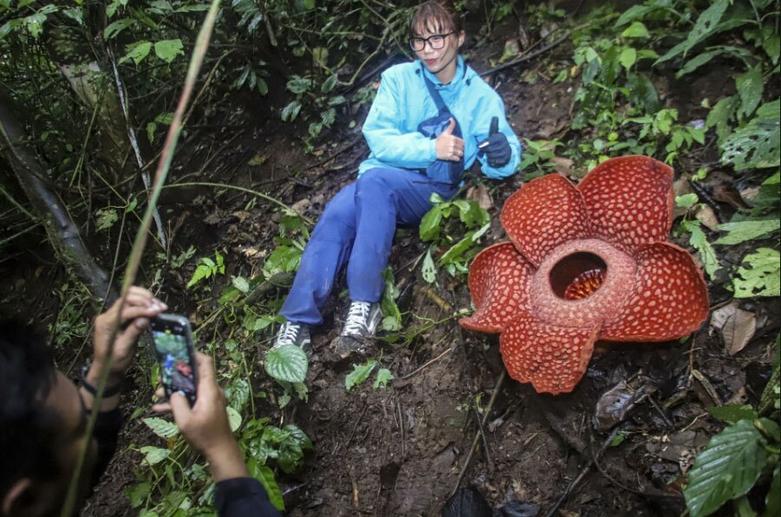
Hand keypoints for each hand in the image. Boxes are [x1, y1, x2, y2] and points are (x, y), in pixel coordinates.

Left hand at [91, 287, 166, 382]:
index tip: (157, 312)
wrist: (106, 368)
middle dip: (144, 300)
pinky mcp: (119, 316)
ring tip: (159, 306)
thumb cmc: (113, 361)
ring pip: (129, 298)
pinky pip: (131, 304)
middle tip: (160, 307)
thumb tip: (146, 318)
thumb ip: (133, 332)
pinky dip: (144, 303)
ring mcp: (112, 314)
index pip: (126, 310)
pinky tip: (155, 307)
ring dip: (145, 299)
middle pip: (126, 298)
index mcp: (106, 324)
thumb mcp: (124, 349)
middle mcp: (107, 315)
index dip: (142, 309)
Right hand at [156, 352, 247, 480]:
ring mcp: (209, 399)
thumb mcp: (185, 420)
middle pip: (194, 375)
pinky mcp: (206, 408)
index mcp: (209, 389)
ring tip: (157, 395)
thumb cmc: (204, 435)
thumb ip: (177, 403)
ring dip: (175, 390)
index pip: (206, 363)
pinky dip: (179, 402)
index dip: (194, 354)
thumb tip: (173, 392)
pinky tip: (160, 409)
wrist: (220, 450)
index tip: (179, 352)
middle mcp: (211, 390)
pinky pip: (192, 399)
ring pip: (190, 388)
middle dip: (176, 375)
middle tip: (161, 378)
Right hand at [435, 118, 463, 161]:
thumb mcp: (445, 132)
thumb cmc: (439, 140)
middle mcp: (452, 144)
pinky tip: (455, 157)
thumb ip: (450, 126)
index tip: (458, 145)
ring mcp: (451, 151)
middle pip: (462, 148)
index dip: (461, 144)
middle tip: (457, 149)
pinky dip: (457, 159)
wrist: (432, 148)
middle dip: (460, 149)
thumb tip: (452, 118)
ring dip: (459, 154)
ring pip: (460, 153)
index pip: (463, 142)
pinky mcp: (449, 157)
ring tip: (456, 154)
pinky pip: (457, 159)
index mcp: (453, 138)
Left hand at [478, 116, 511, 167]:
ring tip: (489, 153)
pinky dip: (490, 161)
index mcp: (501, 137)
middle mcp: (504, 145)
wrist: (507, 150)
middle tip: (483, 149)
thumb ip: (493, 126)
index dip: (483, 144)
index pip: (490, 141)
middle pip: (489, 150)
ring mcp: (505, 153)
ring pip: (490, 156)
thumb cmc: (496, 141)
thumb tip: (495, 117)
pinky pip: (493, 162)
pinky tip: (492, 157)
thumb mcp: (495, 133)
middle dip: (485, 150)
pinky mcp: (504, 160)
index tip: (478, 146)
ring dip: (487, 155)